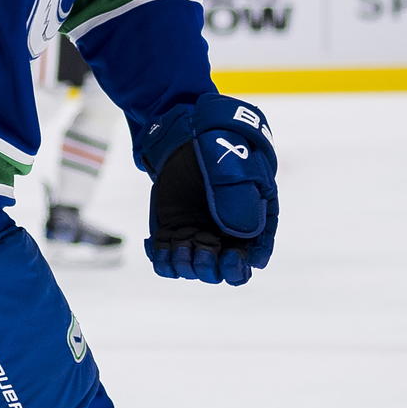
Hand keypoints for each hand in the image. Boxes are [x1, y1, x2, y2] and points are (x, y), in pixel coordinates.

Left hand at [136, 93, 277, 285]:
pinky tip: (155, 244)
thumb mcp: (234, 167)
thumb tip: (242, 233)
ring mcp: (198, 236)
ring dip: (185, 265)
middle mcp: (224, 236)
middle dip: (210, 269)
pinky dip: (161, 259)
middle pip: (220, 272)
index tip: (229, 258)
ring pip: (193, 269)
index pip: (250, 258)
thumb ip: (239, 197)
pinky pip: (167, 259)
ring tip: (178, 247)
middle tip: (200, 251)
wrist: (189, 135)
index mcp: (250, 223)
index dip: (239, 267)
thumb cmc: (221, 148)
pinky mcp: (173, 233)